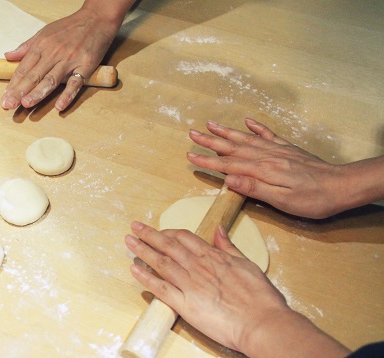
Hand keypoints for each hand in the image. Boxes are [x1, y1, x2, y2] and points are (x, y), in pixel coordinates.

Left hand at [0, 2, 127, 110]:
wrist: (96, 19)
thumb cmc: (69, 27)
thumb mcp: (44, 32)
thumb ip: (26, 46)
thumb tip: (8, 56)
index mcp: (41, 46)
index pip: (23, 68)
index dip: (13, 84)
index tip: (5, 98)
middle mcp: (53, 54)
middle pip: (34, 75)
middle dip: (20, 91)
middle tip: (9, 105)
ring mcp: (69, 60)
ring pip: (51, 80)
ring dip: (38, 93)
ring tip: (26, 104)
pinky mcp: (85, 66)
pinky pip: (75, 82)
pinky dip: (68, 94)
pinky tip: (60, 106)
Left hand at [125, 221, 289, 351]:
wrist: (262, 323)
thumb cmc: (261, 298)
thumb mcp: (248, 264)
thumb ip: (230, 247)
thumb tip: (219, 230)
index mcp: (214, 257)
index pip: (185, 238)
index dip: (170, 232)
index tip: (160, 230)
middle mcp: (199, 267)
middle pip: (168, 245)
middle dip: (149, 235)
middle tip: (134, 227)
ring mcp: (190, 285)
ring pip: (161, 263)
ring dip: (142, 251)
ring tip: (128, 242)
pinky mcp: (185, 304)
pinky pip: (161, 288)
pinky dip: (146, 278)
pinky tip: (134, 270)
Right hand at [187, 119, 345, 218]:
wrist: (342, 185)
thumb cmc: (314, 199)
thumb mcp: (283, 201)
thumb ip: (255, 189)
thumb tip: (228, 180)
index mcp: (263, 171)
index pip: (229, 166)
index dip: (208, 162)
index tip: (191, 156)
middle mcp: (268, 157)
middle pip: (233, 148)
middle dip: (211, 141)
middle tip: (192, 133)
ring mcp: (278, 150)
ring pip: (247, 139)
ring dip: (227, 132)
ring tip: (211, 124)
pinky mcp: (288, 149)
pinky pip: (268, 135)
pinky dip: (256, 128)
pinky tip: (246, 122)